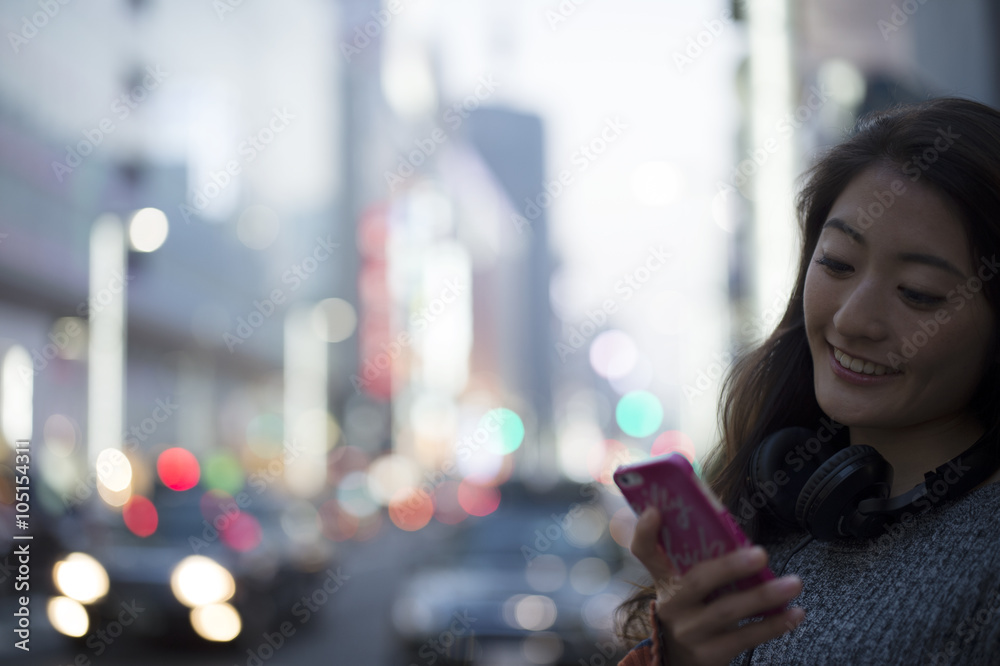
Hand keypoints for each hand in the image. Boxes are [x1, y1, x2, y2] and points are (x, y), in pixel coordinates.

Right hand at [629, 507, 805, 665]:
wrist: (680, 659)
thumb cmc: (693, 607)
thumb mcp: (683, 584)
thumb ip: (699, 559)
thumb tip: (734, 530)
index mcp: (663, 578)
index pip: (644, 551)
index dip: (646, 532)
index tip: (656, 511)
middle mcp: (672, 604)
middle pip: (698, 582)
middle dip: (730, 567)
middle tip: (762, 554)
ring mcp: (690, 631)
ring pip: (728, 611)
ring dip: (764, 596)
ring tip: (794, 583)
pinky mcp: (710, 654)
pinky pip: (746, 637)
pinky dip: (774, 624)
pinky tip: (795, 612)